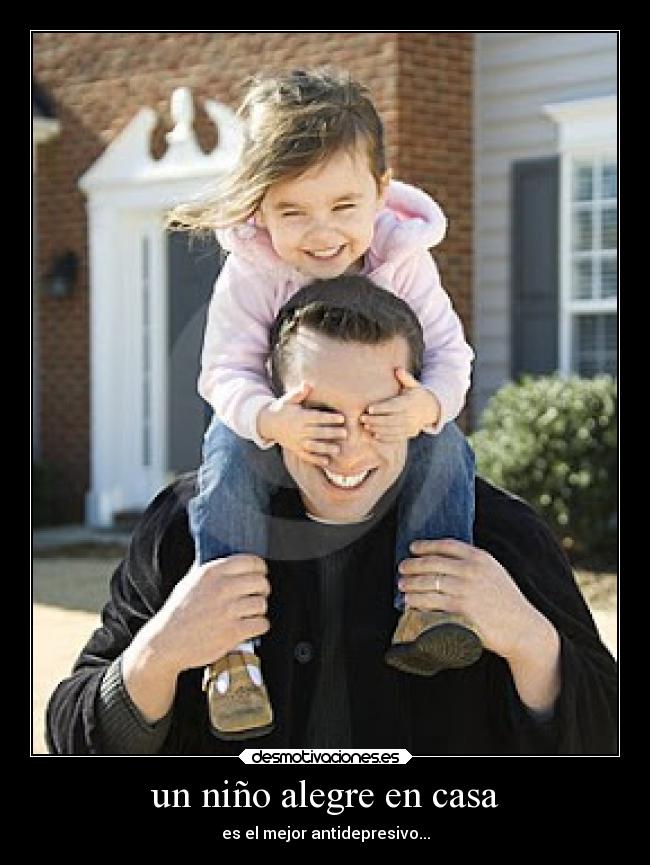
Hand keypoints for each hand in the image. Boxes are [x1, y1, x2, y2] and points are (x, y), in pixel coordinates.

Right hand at [145, 554, 271, 675]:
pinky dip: (259, 626)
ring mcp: (227, 611)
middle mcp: (221, 588)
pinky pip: (262, 624)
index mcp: (211, 573)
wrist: (166, 643)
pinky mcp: (232, 632)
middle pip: (261, 582)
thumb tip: (233, 565)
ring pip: (262, 604)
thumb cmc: (178, 614)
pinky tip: (250, 627)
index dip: (260, 569)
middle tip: (256, 596)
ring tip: (249, 614)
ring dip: (259, 610)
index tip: (260, 575)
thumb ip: (212, 573)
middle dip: (262, 590)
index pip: (251, 562)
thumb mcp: (190, 582)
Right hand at [257, 382, 346, 466]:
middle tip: (345, 433)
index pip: (317, 418)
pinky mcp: (296, 449)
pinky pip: (306, 456)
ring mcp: (297, 441)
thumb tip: (307, 384)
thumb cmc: (283, 409)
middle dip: (331, 433)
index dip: (329, 418)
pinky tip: (327, 462)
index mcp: (300, 417)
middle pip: (317, 432)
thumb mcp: (289, 399)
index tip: (341, 418)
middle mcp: (299, 430)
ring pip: (313, 446)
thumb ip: (299, 393)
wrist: (268, 423)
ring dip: (325, 448)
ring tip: (337, 450)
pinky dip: (316, 460)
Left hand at [360, 368, 440, 440]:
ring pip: (392, 430)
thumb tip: (398, 369)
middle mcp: (410, 416)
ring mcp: (410, 427)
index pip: (393, 406)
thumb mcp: (413, 385)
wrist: (430, 409)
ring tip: (366, 426)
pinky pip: (397, 437)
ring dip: (378, 429)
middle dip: (375, 420)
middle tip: (362, 418)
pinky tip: (375, 435)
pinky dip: (386, 438)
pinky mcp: (409, 434)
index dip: (381, 408)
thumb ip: (405, 378)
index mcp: (409, 403)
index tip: (369, 409)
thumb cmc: (416, 394)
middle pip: (391, 420)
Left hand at [397, 539, 547, 661]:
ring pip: (428, 583)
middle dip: (412, 565)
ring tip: (402, 586)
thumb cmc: (507, 602)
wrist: (523, 629)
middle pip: (432, 563)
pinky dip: (417, 602)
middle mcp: (472, 571)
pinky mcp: (461, 611)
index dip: (426, 545)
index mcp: (480, 558)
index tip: (413, 548)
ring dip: (410, 584)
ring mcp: (466, 591)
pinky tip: (409, 603)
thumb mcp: (495, 573)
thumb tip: (445, 559)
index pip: (446, 545)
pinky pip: (431, 604)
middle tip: (402, 568)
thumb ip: (474, 564)